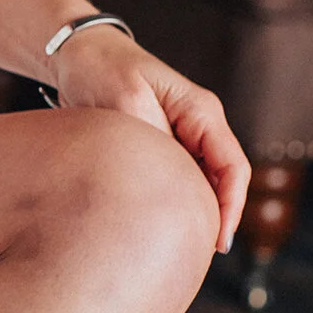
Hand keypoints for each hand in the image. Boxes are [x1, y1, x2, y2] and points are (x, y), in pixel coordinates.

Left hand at [50, 23, 250, 251]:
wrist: (80, 55)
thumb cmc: (103, 71)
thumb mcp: (126, 102)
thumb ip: (151, 139)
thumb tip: (167, 177)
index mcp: (202, 112)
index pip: (232, 166)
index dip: (231, 206)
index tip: (219, 241)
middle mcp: (200, 125)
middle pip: (222, 180)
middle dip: (215, 218)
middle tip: (196, 256)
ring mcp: (184, 136)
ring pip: (202, 183)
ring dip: (194, 211)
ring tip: (179, 248)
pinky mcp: (165, 145)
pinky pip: (179, 179)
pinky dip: (173, 201)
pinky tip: (157, 226)